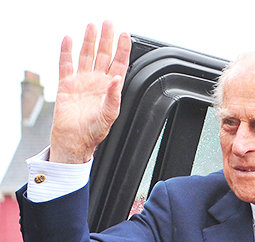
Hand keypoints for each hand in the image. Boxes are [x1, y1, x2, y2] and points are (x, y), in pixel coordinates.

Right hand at [50, 21, 130, 163]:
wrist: (74, 141)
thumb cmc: (94, 132)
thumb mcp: (109, 115)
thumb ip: (114, 97)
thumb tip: (117, 80)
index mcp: (110, 89)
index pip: (119, 65)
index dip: (122, 50)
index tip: (125, 35)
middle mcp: (97, 82)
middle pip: (103, 55)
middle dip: (106, 39)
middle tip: (108, 23)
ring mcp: (81, 81)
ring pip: (86, 56)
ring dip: (89, 41)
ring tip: (92, 26)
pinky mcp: (66, 84)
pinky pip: (66, 64)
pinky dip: (66, 51)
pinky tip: (69, 39)